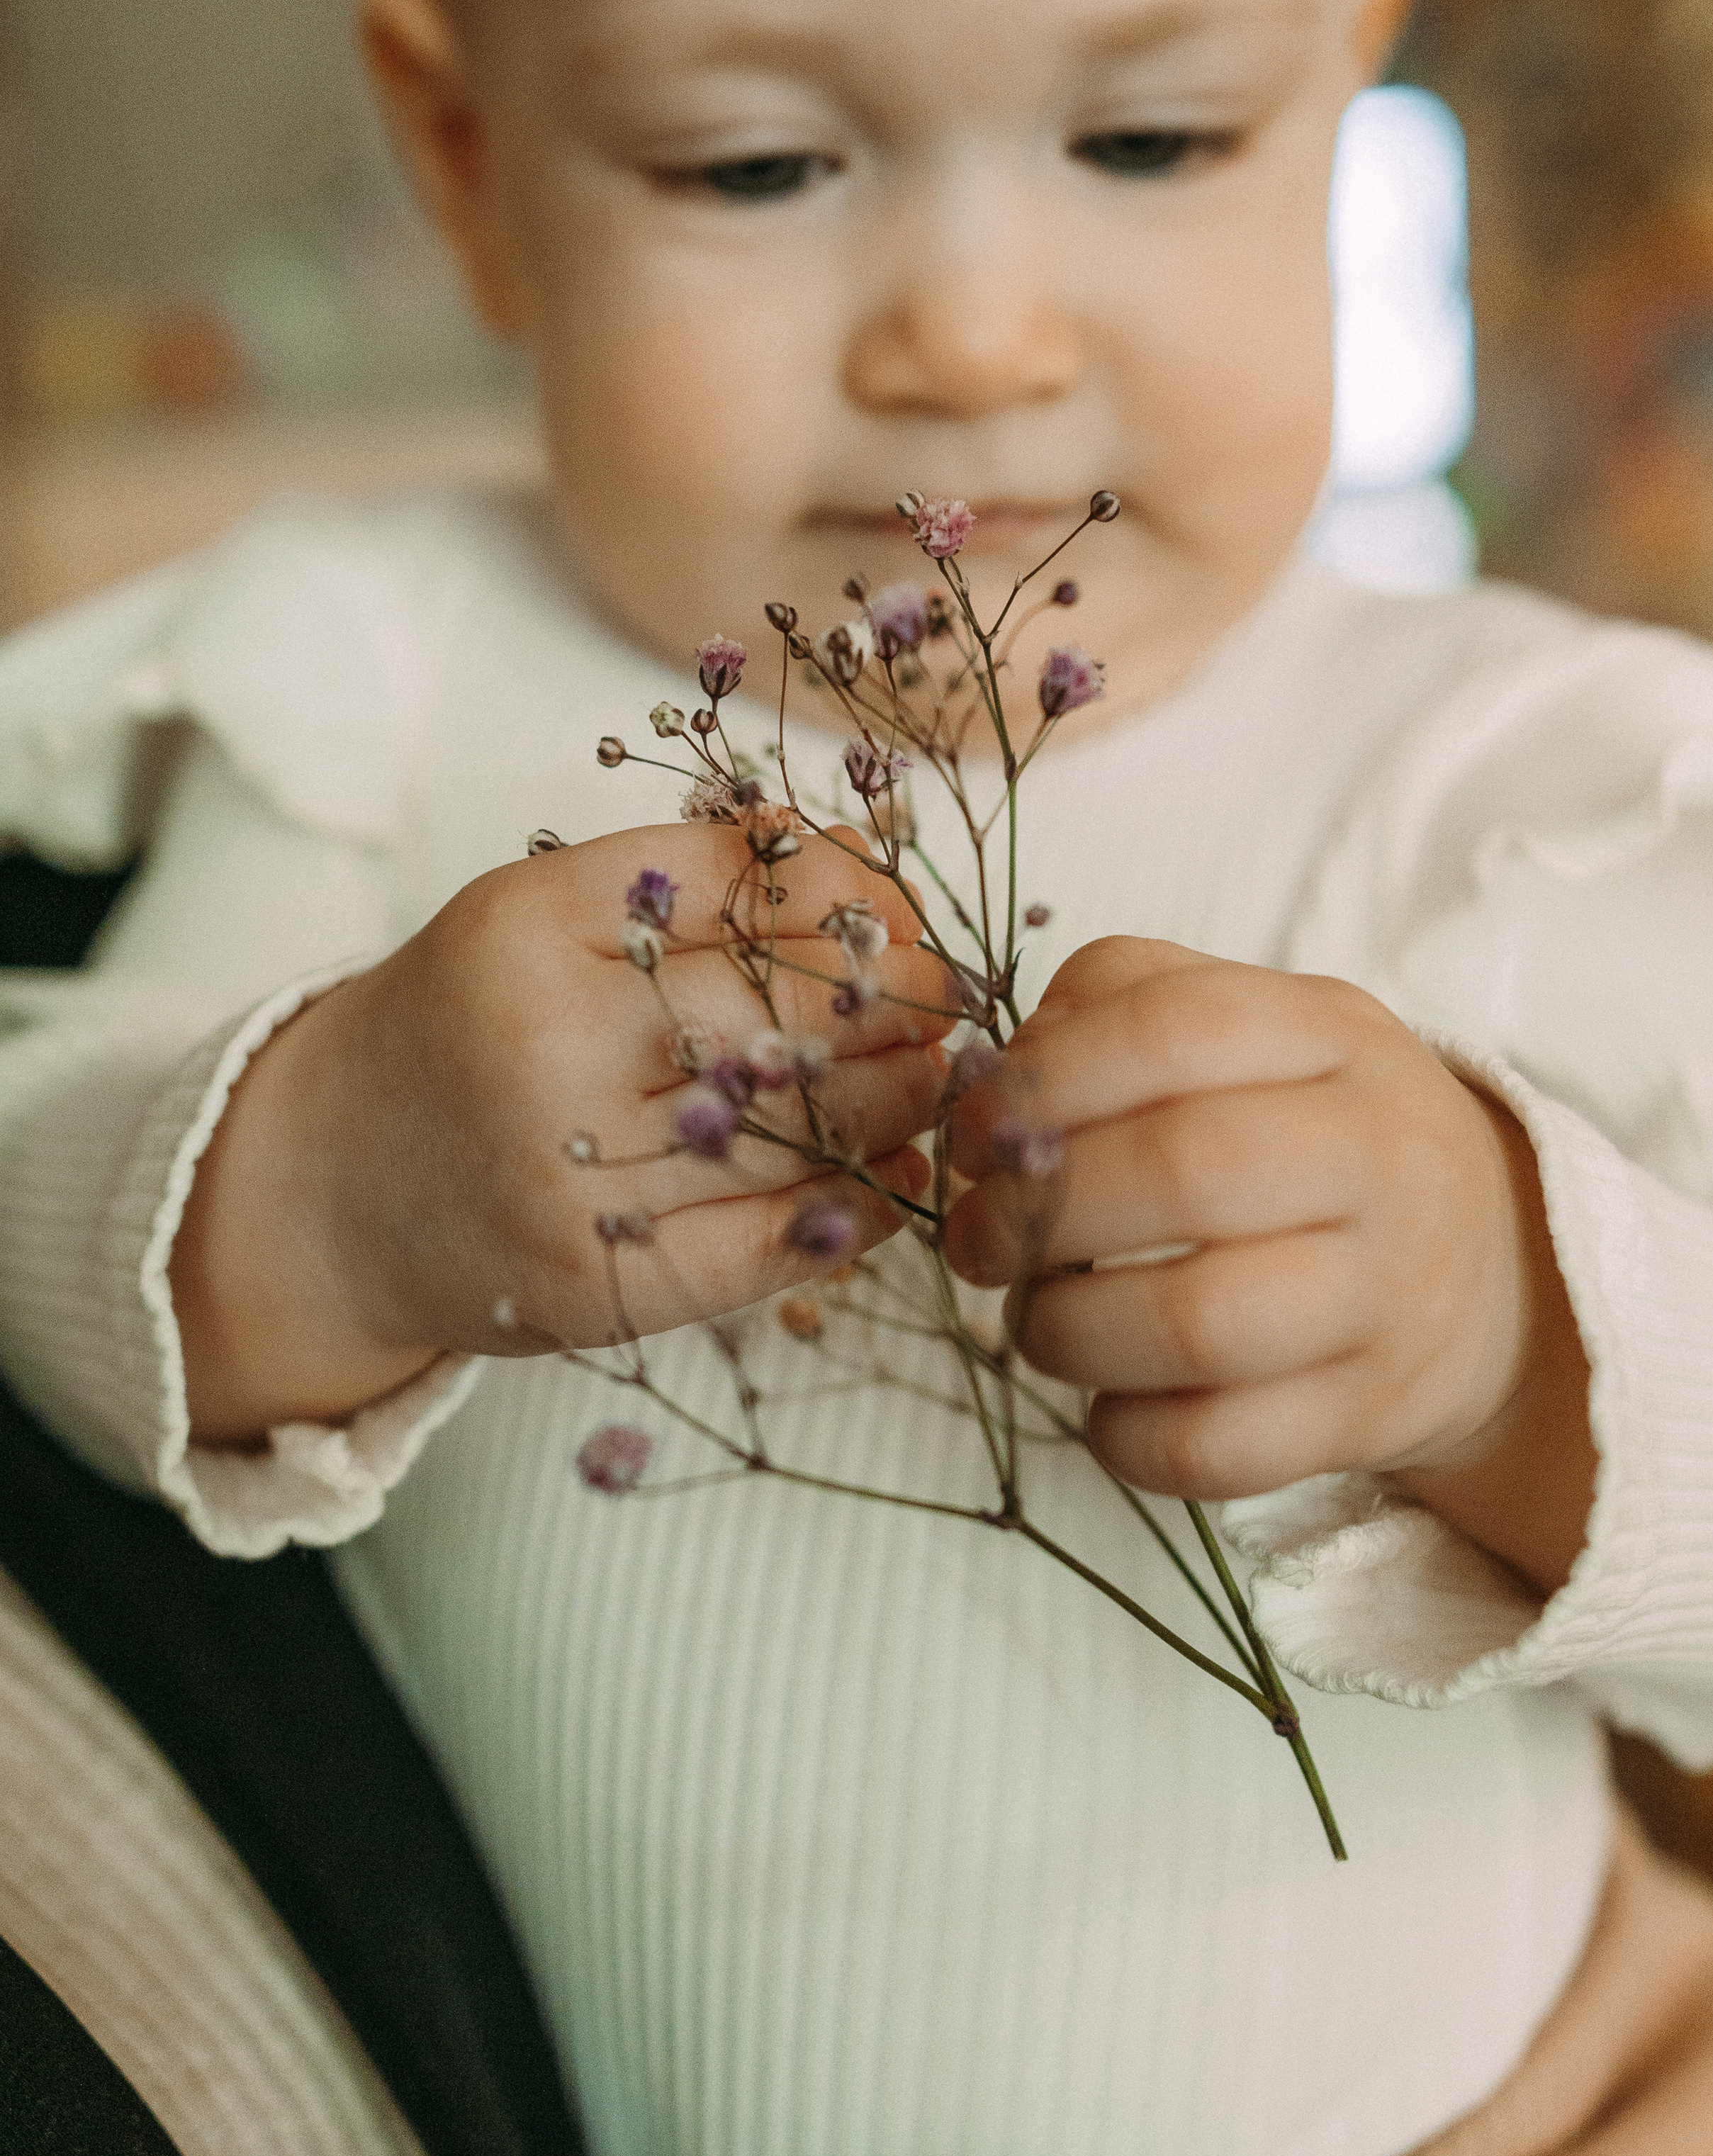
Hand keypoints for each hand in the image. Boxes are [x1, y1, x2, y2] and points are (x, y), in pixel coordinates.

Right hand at [173, 823, 951, 1443]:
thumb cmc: (467, 1031)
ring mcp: (564, 1172)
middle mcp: (542, 1041)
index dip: (858, 895)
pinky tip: (891, 1181)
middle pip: (787, 1006)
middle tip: (946, 1002)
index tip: (902, 915)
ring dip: (899, 1100)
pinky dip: (857, 1210)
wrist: (323, 1190)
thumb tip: (871, 871)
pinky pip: (769, 1245)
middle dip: (902, 999)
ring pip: (799, 1127)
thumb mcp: (540, 916)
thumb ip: (689, 882)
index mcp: (528, 922)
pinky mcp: (590, 1284)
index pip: (747, 881)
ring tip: (931, 1082)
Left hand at [943, 938, 1593, 1594]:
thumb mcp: (1267, 1028)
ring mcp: (1386, 1295)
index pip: (1175, 1027)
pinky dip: (1124, 1434)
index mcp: (1336, 1037)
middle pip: (1181, 1171)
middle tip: (979, 1238)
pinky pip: (1218, 1448)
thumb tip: (1004, 1075)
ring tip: (1038, 1318)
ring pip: (1194, 1324)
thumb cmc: (1325, 1134)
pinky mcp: (1370, 1416)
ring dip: (1066, 1328)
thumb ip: (1130, 1004)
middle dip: (1036, 1212)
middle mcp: (1379, 1156)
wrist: (1500, 1274)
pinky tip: (1105, 1401)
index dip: (1043, 1080)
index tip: (975, 1134)